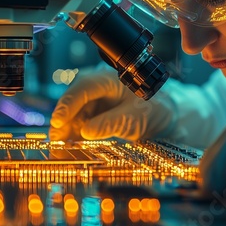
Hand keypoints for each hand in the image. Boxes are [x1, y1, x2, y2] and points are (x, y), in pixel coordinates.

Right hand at [49, 65, 176, 141]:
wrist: (169, 114)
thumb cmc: (156, 109)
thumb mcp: (135, 118)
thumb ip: (110, 124)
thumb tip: (85, 132)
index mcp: (111, 78)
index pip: (83, 87)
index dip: (68, 104)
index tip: (57, 122)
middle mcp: (101, 84)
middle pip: (75, 99)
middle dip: (64, 120)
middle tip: (56, 140)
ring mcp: (98, 97)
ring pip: (76, 111)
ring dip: (68, 128)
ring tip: (62, 147)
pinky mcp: (98, 110)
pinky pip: (83, 119)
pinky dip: (76, 132)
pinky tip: (72, 145)